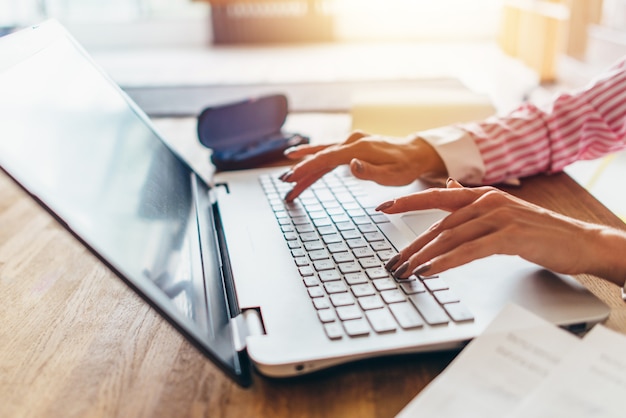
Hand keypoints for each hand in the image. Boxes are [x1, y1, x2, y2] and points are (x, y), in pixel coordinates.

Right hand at [279, 131, 445, 200]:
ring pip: (322, 155)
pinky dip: (314, 159)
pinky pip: (329, 154)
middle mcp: (352, 141)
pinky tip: (301, 160)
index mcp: (359, 148)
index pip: (326, 158)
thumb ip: (371, 172)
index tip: (292, 177)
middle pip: (320, 156)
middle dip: (301, 170)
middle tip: (285, 183)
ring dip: (305, 166)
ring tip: (288, 178)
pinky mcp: (352, 146)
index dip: (307, 168)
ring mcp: (351, 142)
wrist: (415, 153)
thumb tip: (351, 166)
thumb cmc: (405, 166)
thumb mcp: (393, 175)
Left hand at [379, 179, 625, 284]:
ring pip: (450, 238)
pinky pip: (469, 251)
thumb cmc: (538, 229)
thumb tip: (447, 188)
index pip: (436, 196)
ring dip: (424, 257)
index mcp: (482, 195)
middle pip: (439, 224)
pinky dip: (446, 262)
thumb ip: (471, 201)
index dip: (407, 201)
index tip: (382, 207)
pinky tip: (430, 271)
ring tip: (405, 272)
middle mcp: (487, 202)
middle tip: (393, 263)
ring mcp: (498, 217)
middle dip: (412, 246)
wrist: (578, 241)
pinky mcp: (509, 236)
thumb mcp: (502, 210)